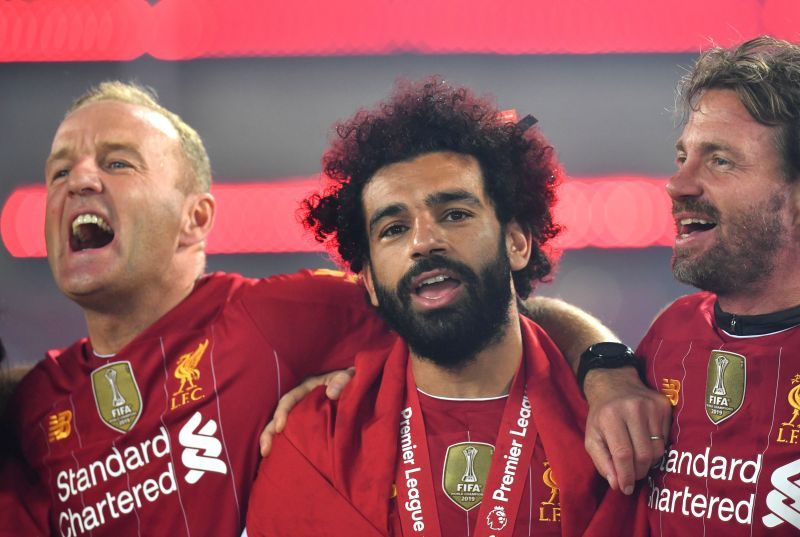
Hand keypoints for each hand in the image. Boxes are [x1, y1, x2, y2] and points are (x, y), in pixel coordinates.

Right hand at [259, 367, 354, 455]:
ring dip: (271, 440)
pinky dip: (283, 446)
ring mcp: (302, 416)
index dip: (283, 412)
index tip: (281, 427)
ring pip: (281, 427)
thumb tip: (331, 393)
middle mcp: (300, 402)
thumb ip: (343, 380)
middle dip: (270, 432)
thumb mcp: (350, 376)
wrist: (359, 391)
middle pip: (279, 416)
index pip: (289, 399)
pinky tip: (277, 458)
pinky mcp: (306, 428)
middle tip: (266, 449)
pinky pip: (292, 436)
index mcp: (307, 388)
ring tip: (266, 455)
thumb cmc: (353, 382)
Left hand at [583, 367, 671, 494]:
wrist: (614, 383)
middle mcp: (632, 409)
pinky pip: (666, 438)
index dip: (626, 475)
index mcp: (610, 416)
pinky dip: (656, 447)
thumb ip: (602, 462)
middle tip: (632, 474)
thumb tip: (617, 484)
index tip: (626, 488)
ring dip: (649, 461)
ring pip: (658, 449)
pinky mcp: (664, 405)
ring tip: (638, 459)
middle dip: (638, 471)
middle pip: (643, 454)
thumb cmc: (601, 415)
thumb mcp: (592, 437)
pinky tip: (645, 441)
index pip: (623, 454)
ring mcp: (650, 406)